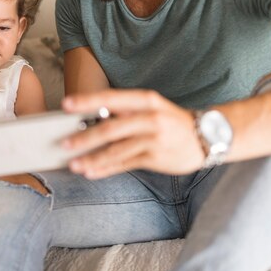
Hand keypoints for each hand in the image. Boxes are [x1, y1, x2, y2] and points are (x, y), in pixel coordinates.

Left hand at [61, 89, 204, 178]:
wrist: (206, 136)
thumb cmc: (169, 120)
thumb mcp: (150, 108)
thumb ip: (124, 113)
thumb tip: (88, 121)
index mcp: (145, 100)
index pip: (112, 98)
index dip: (87, 101)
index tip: (66, 105)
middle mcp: (150, 118)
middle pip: (111, 128)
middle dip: (85, 137)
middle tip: (63, 143)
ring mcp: (154, 139)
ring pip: (116, 150)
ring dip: (92, 158)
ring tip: (73, 164)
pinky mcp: (156, 158)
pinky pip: (125, 164)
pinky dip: (106, 168)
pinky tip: (91, 172)